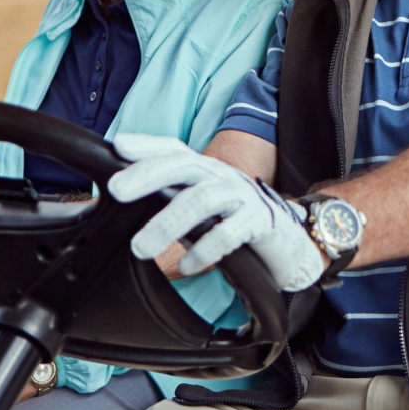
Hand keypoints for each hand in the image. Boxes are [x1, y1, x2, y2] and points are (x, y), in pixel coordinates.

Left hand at [108, 135, 326, 291]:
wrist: (291, 243)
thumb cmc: (237, 224)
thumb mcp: (202, 208)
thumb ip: (170, 200)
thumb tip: (123, 202)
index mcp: (208, 171)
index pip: (176, 150)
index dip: (149, 145)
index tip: (118, 146)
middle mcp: (224, 177)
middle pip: (186, 165)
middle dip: (149, 175)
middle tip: (117, 191)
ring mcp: (244, 197)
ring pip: (203, 199)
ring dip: (168, 222)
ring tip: (141, 248)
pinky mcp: (262, 222)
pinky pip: (232, 232)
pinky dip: (207, 247)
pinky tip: (189, 264)